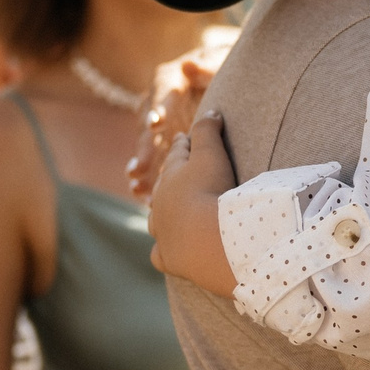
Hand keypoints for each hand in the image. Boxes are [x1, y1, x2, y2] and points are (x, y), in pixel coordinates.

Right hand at [127, 45, 226, 198]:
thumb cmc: (219, 69)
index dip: (157, 108)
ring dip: (143, 170)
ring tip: (138, 188)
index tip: (157, 122)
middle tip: (138, 169)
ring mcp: (160, 127)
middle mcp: (158, 105)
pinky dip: (152, 182)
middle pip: (148, 129)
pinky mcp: (165, 145)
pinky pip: (156, 164)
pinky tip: (148, 201)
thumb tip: (188, 65)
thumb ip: (206, 67)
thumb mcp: (217, 62)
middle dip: (145, 150)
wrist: (221, 80)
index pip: (160, 94)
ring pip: (148, 150)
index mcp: (167, 82)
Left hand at [147, 109, 238, 297]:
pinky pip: (160, 254)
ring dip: (164, 213)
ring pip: (157, 219)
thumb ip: (209, 130)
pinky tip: (168, 249)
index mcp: (171, 175)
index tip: (184, 137)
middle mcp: (160, 203)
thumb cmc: (212, 192)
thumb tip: (211, 111)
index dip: (183, 145)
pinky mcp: (168, 258)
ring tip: (172, 211)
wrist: (208, 238)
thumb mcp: (212, 154)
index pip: (177, 154)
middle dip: (170, 176)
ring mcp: (162, 232)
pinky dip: (163, 250)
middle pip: (164, 185)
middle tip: (177, 172)